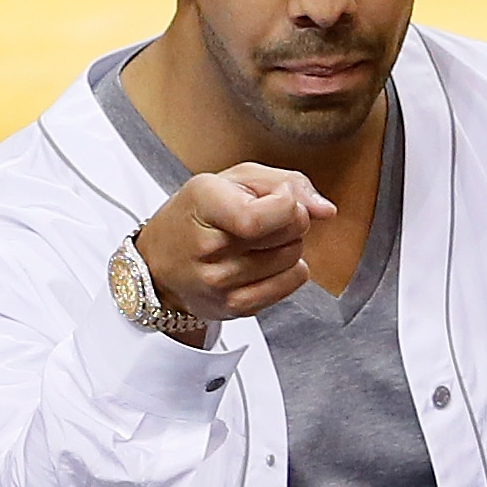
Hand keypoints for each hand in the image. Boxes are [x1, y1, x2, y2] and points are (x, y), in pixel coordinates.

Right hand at [135, 163, 335, 333]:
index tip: (278, 198)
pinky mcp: (235, 307)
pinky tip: (265, 262)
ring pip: (294, 258)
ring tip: (259, 241)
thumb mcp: (234, 180)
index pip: (260, 217)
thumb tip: (326, 211)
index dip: (286, 203)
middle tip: (265, 218)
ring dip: (288, 245)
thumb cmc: (200, 214)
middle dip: (290, 220)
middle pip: (288, 233)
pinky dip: (290, 269)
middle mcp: (207, 247)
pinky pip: (293, 282)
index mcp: (203, 202)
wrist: (160, 263)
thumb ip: (288, 183)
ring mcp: (219, 282)